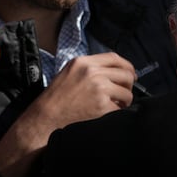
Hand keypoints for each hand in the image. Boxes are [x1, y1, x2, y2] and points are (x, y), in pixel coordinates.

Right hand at [0, 53, 135, 176]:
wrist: (45, 118)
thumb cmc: (55, 98)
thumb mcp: (69, 73)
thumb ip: (89, 69)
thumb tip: (114, 72)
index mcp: (83, 63)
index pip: (114, 57)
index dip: (127, 66)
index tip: (131, 73)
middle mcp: (93, 73)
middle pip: (126, 74)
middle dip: (128, 85)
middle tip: (123, 94)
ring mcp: (99, 90)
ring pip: (127, 93)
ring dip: (124, 101)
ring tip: (114, 105)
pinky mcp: (102, 107)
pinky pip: (121, 109)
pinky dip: (117, 113)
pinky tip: (107, 114)